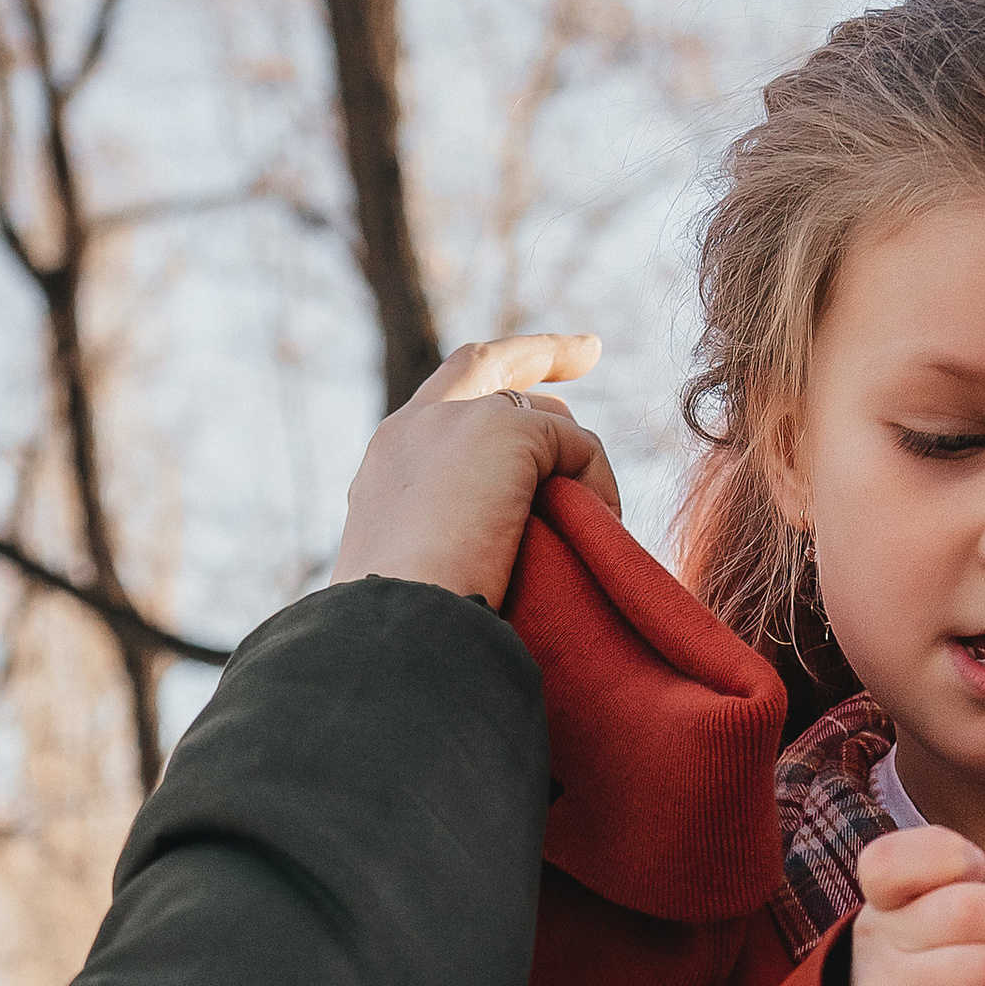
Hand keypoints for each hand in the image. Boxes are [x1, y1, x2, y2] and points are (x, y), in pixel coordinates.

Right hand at [330, 334, 620, 607]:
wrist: (399, 630)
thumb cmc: (412, 635)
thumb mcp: (425, 579)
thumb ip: (453, 544)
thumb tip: (516, 549)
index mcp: (386, 468)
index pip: (436, 406)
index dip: (478, 394)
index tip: (515, 400)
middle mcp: (411, 428)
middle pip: (485, 365)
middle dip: (539, 351)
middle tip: (588, 350)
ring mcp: (454, 420)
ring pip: (543, 418)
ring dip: (577, 465)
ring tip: (596, 529)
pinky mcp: (503, 430)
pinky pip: (578, 447)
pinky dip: (598, 488)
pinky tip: (596, 536)